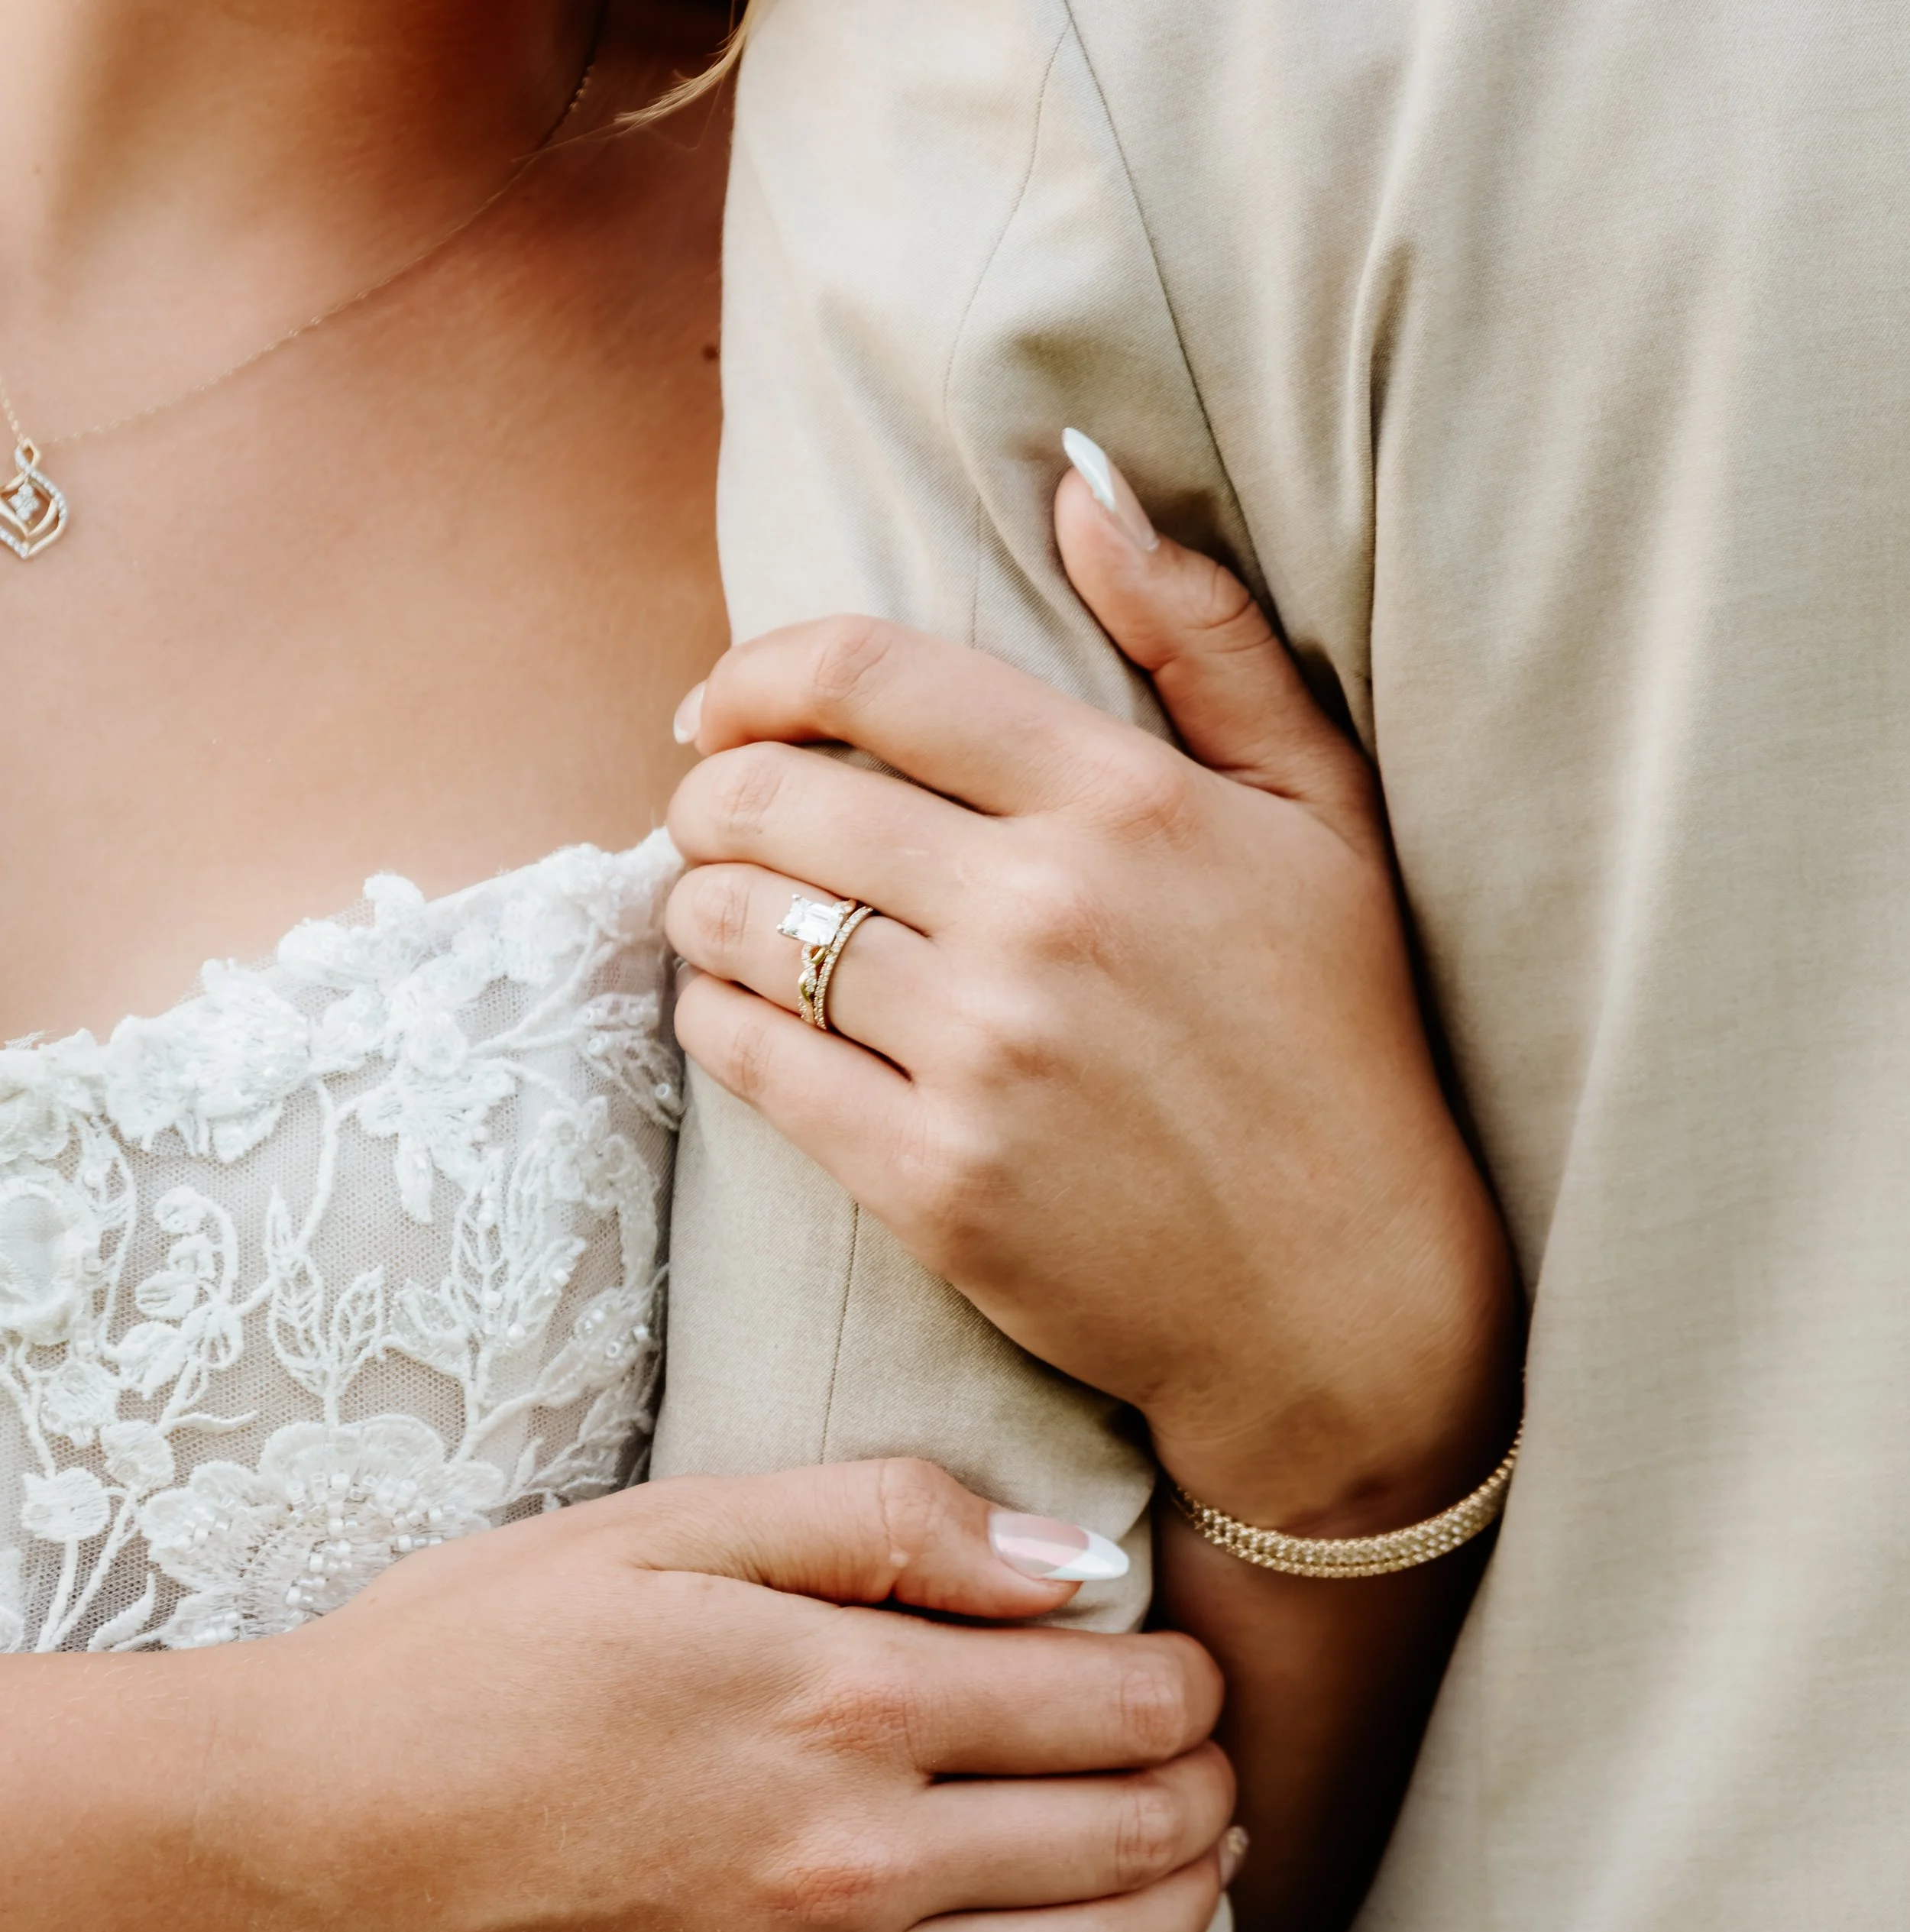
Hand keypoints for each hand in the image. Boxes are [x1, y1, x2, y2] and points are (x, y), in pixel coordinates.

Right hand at [185, 1458, 1232, 1931]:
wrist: (305, 1857)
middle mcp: (864, 1856)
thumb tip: (1078, 1563)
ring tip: (1212, 1850)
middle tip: (1206, 1746)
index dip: (1184, 1675)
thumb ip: (883, 1526)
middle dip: (1204, 1780)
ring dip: (1188, 1897)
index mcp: (846, 1699)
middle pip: (1131, 1828)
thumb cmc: (467, 1665)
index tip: (1176, 1655)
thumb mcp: (661, 1531)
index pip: (1114, 1697)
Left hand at [665, 443, 1518, 1531]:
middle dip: (709, 791)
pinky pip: (759, 1063)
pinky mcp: (936, 1184)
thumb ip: (1208, 641)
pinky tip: (728, 1012)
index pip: (872, 676)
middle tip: (706, 815)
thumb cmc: (1341, 1050)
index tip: (723, 704)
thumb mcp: (1323, 819)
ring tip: (706, 910)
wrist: (1347, 1304)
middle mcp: (1043, 915)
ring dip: (693, 904)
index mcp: (1125, 804)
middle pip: (780, 796)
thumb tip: (1081, 485)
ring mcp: (985, 1055)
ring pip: (748, 927)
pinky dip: (713, 1023)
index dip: (758, 672)